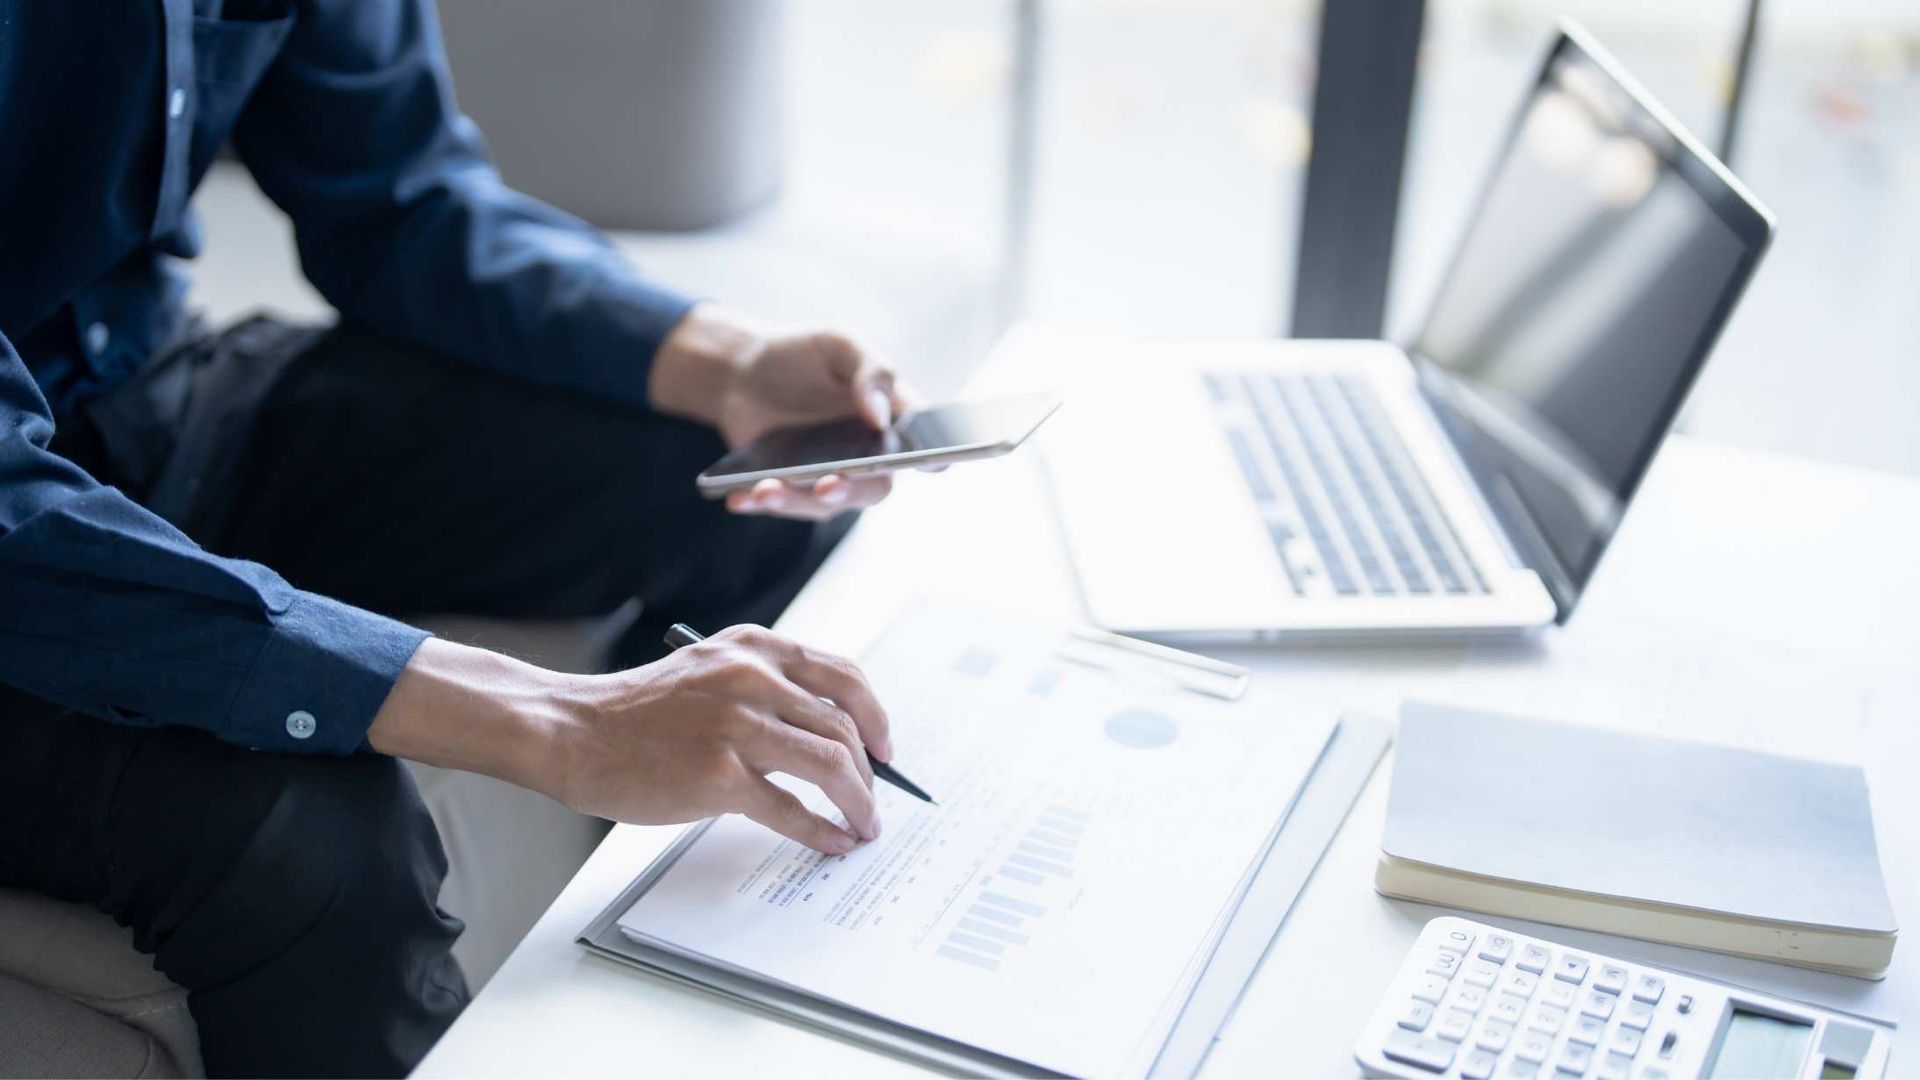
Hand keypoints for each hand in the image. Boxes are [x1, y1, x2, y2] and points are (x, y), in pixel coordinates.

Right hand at [369, 631, 894, 853]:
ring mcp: (738, 726)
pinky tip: (832, 842)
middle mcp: (753, 678)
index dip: (875, 717)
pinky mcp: (721, 775)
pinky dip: (822, 830)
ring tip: (864, 826)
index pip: (843, 676)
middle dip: (870, 772)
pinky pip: (793, 809)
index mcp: (754, 648)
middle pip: (843, 726)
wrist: (571, 731)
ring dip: (858, 803)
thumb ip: (762, 686)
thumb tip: (824, 733)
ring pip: (830, 765)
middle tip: (874, 800)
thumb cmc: (636, 711)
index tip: (884, 748)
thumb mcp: (707, 670)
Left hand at [649, 304, 913, 520]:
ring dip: (794, 500)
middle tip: (829, 484)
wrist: (744, 370)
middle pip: (874, 487)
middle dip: (852, 489)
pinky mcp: (791, 490)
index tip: (932, 464)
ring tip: (764, 489)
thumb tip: (881, 416)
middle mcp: (867, 458)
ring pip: (823, 504)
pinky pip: (780, 505)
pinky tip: (738, 497)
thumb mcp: (838, 345)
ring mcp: (830, 478)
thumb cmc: (802, 355)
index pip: (924, 446)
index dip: (934, 458)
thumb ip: (870, 371)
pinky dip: (758, 502)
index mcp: (892, 421)